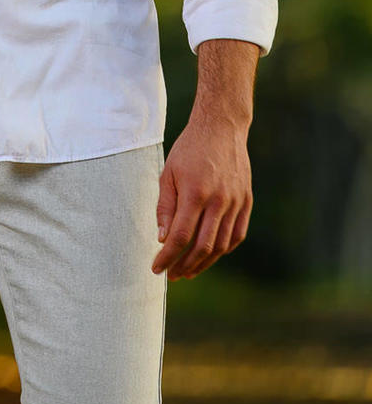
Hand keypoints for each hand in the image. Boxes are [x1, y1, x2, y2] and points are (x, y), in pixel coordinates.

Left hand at [152, 117, 252, 280]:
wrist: (222, 128)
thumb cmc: (189, 149)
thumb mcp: (169, 173)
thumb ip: (165, 206)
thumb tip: (163, 239)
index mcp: (195, 192)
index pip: (180, 236)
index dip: (167, 257)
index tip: (156, 268)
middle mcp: (219, 201)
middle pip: (202, 246)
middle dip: (184, 266)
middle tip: (171, 275)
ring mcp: (236, 202)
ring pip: (221, 246)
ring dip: (204, 263)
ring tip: (187, 270)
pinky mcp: (246, 202)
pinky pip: (237, 235)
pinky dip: (223, 249)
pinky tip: (210, 255)